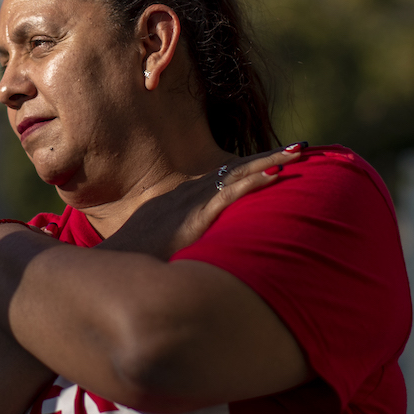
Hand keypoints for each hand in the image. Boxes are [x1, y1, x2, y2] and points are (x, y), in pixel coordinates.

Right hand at [102, 143, 308, 260]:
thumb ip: (177, 241)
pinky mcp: (195, 216)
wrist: (114, 265)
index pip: (223, 177)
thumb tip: (192, 251)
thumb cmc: (134, 262)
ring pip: (238, 175)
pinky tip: (275, 176)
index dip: (250, 169)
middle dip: (268, 158)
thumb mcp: (158, 243)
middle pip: (235, 169)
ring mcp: (192, 203)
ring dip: (270, 163)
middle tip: (298, 148)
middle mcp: (189, 194)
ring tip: (296, 153)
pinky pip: (230, 194)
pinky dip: (254, 183)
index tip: (276, 163)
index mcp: (182, 199)